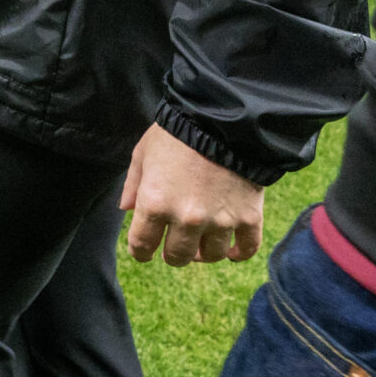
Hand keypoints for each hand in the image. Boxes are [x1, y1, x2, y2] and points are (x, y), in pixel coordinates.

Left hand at [121, 124, 262, 265]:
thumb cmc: (176, 134)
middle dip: (172, 255)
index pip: (142, 244)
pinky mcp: (249, 218)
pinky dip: (239, 254)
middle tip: (173, 248)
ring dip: (204, 254)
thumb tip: (127, 209)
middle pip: (178, 256)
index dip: (141, 252)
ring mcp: (220, 221)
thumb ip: (133, 184)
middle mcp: (186, 219)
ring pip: (212, 255)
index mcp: (155, 203)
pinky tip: (232, 251)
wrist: (222, 120)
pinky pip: (247, 248)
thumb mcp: (142, 153)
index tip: (144, 252)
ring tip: (201, 246)